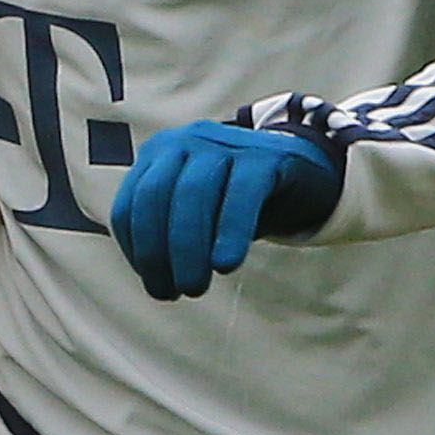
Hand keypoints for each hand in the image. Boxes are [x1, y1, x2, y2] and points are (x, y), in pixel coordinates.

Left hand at [106, 122, 345, 299]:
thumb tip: (156, 280)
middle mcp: (187, 140)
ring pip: (193, 194)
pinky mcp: (264, 158)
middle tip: (172, 293)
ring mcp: (226, 143)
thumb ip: (171, 233)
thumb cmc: (238, 201)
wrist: (304, 173)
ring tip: (195, 288)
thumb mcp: (199, 213)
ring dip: (187, 248)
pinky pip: (240, 196)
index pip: (131, 202)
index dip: (135, 249)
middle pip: (155, 196)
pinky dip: (229, 232)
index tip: (153, 282)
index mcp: (161, 153)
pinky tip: (225, 264)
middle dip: (156, 252)